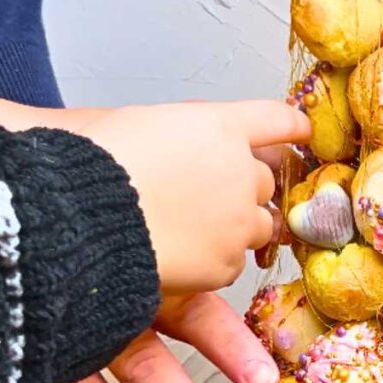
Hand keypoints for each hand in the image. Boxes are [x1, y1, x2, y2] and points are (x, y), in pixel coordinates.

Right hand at [79, 101, 308, 293]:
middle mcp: (240, 173)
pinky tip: (180, 255)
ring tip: (195, 230)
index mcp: (220, 127)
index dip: (292, 126)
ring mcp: (239, 220)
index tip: (304, 130)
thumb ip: (183, 134)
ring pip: (260, 225)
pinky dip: (215, 260)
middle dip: (247, 189)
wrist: (78, 217)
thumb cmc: (91, 163)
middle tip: (212, 198)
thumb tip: (190, 147)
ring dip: (239, 227)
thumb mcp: (139, 124)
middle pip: (266, 181)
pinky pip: (234, 262)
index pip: (274, 120)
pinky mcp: (227, 262)